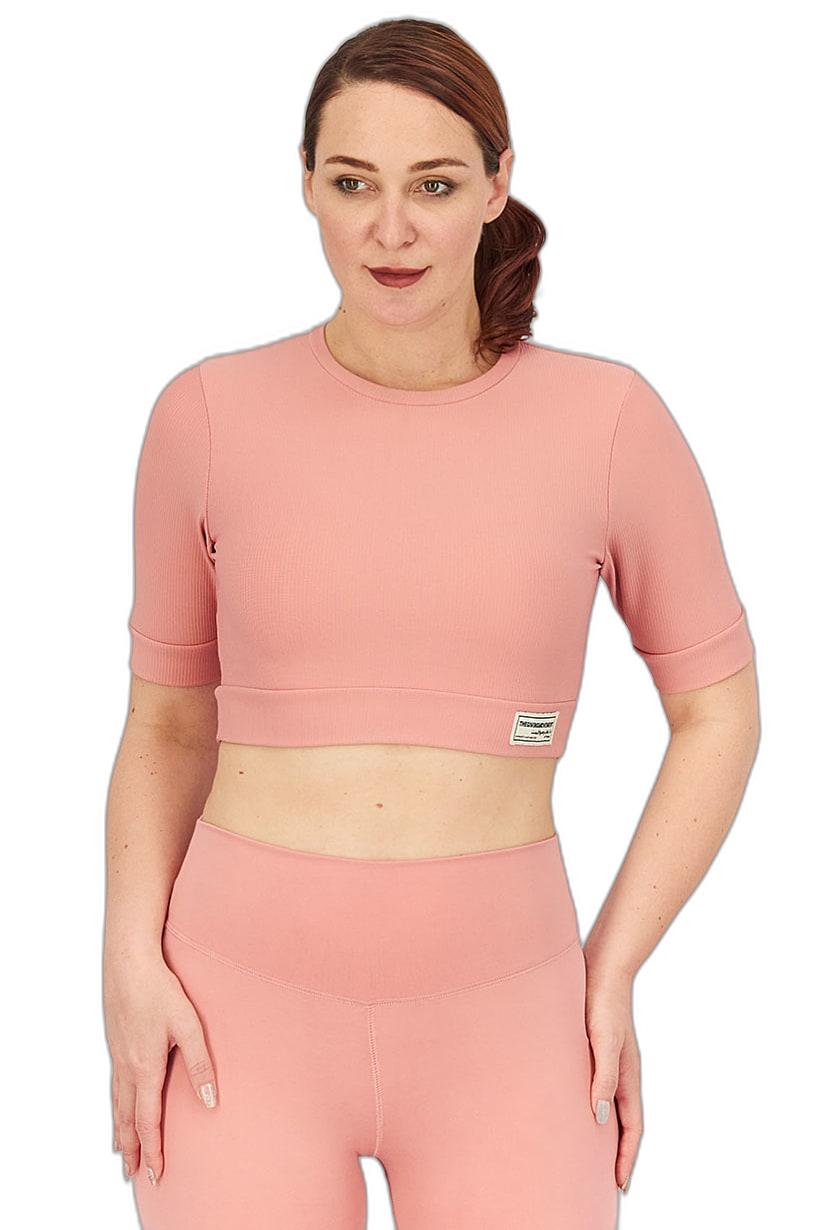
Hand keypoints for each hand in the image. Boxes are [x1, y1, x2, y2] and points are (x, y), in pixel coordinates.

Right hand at [103, 946, 217, 1184]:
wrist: (128, 963)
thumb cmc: (160, 990)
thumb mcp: (189, 1025)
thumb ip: (200, 1065)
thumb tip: (211, 1101)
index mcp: (146, 1068)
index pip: (148, 1121)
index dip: (153, 1150)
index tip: (155, 1174)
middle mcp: (127, 1068)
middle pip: (126, 1120)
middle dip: (131, 1150)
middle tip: (132, 1174)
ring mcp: (118, 1056)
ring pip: (116, 1104)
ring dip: (120, 1132)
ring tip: (121, 1151)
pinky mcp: (115, 1043)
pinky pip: (113, 1086)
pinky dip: (114, 1107)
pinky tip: (118, 1106)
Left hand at [582, 952, 642, 1192]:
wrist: (601, 965)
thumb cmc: (602, 1001)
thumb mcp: (603, 1041)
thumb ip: (604, 1077)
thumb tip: (599, 1118)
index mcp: (628, 1076)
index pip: (632, 1128)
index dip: (626, 1157)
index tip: (620, 1186)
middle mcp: (622, 1073)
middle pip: (624, 1122)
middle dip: (618, 1152)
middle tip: (608, 1180)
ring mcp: (611, 1061)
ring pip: (611, 1105)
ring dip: (606, 1131)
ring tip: (591, 1153)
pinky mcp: (596, 1048)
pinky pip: (599, 1086)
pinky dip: (594, 1105)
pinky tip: (577, 1106)